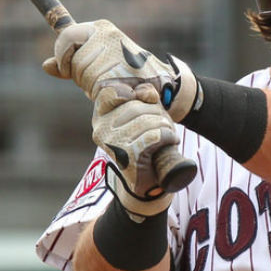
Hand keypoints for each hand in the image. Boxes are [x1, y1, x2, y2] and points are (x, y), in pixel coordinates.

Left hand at [42, 20, 199, 121]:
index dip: (62, 54)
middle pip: (76, 61)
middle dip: (83, 78)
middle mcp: (109, 34)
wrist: (160, 83)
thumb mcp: (94, 62)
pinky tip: (117, 94)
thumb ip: (70, 63)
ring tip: (113, 85)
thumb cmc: (123, 72)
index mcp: (100, 28)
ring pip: (88, 76)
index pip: (67, 35)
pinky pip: (101, 88)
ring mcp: (119, 50)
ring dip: (95, 88)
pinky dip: (105, 96)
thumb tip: (46, 66)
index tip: (67, 70)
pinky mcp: (127, 69)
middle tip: (101, 81)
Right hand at [92, 79, 178, 217]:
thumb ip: (143, 97)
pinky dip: (167, 136)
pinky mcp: (128, 157)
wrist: (150, 178)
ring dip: (165, 126)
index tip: (148, 102)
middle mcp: (102, 130)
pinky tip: (169, 141)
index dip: (134, 94)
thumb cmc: (148, 141)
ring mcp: (112, 144)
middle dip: (157, 113)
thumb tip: (146, 93)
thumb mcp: (146, 112)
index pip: (111, 92)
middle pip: (135, 106)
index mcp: (101, 117)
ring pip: (147, 121)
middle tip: (164, 125)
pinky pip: (154, 136)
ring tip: (167, 135)